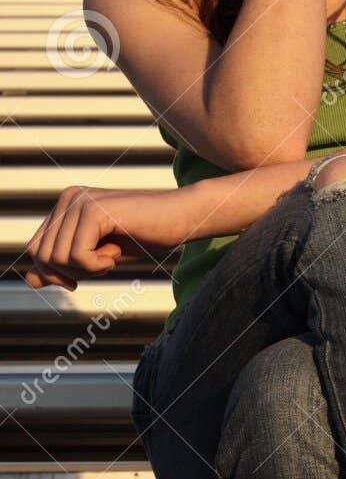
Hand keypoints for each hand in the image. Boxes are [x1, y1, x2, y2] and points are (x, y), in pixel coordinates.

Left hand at [22, 188, 193, 289]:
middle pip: (41, 255)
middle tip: (102, 263)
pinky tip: (116, 251)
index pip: (36, 248)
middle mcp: (68, 198)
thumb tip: (30, 280)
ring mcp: (79, 202)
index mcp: (65, 205)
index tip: (84, 274)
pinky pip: (76, 256)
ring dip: (86, 269)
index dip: (55, 271)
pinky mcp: (93, 210)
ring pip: (56, 258)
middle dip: (70, 272)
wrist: (182, 218)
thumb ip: (63, 266)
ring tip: (111, 255)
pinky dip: (96, 265)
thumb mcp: (97, 257)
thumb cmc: (144, 236)